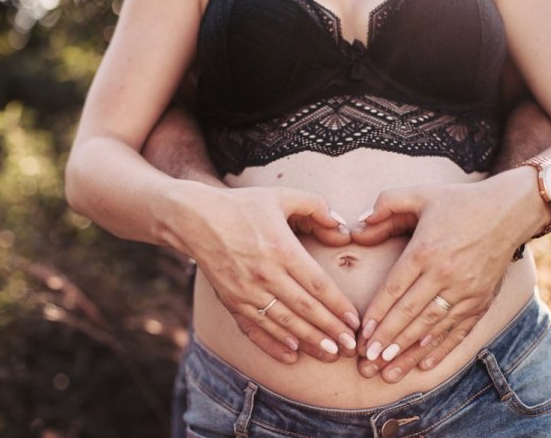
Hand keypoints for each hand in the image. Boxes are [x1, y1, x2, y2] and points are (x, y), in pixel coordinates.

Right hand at [173, 184, 360, 362]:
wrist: (195, 219)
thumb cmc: (242, 206)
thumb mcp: (282, 196)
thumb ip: (316, 205)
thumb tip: (342, 225)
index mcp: (281, 249)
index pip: (317, 285)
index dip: (338, 306)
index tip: (355, 321)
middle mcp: (265, 274)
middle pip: (304, 309)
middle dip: (330, 330)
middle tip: (350, 346)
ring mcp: (246, 291)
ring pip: (283, 323)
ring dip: (309, 342)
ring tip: (331, 354)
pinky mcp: (231, 301)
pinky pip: (255, 328)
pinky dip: (273, 344)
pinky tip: (291, 355)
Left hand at [352, 172, 541, 381]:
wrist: (509, 211)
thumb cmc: (459, 202)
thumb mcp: (420, 193)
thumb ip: (386, 205)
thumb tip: (357, 227)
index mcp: (425, 251)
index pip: (394, 290)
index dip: (376, 316)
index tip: (361, 337)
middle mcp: (445, 275)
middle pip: (410, 315)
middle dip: (386, 342)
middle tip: (366, 363)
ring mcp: (466, 291)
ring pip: (431, 328)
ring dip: (408, 353)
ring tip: (387, 372)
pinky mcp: (481, 301)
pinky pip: (458, 331)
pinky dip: (440, 350)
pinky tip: (423, 366)